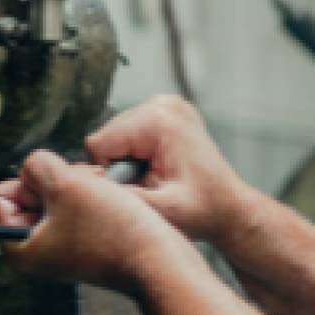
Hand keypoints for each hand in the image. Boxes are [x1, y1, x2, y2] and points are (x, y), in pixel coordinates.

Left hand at [0, 150, 180, 292]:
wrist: (160, 261)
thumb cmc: (116, 233)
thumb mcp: (67, 183)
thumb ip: (37, 165)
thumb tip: (34, 166)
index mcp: (18, 246)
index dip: (26, 181)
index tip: (56, 190)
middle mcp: (36, 250)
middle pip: (26, 193)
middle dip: (54, 180)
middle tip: (81, 186)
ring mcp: (61, 246)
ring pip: (54, 195)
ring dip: (75, 184)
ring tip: (99, 190)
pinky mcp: (84, 241)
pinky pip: (76, 205)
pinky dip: (90, 194)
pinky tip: (108, 196)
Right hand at [83, 96, 250, 244]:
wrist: (229, 208)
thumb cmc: (204, 210)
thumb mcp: (160, 211)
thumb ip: (121, 197)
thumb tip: (84, 186)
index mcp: (160, 120)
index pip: (100, 142)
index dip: (108, 173)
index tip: (134, 189)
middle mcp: (163, 104)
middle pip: (107, 136)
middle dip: (120, 165)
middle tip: (148, 186)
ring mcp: (167, 104)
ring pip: (116, 135)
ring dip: (128, 160)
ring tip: (155, 178)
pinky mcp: (167, 112)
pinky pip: (131, 133)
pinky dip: (138, 154)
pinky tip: (158, 169)